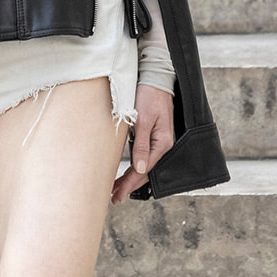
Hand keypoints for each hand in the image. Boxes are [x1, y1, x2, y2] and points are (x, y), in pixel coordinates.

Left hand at [111, 83, 173, 203]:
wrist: (155, 79)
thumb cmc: (149, 96)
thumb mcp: (142, 120)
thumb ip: (141, 145)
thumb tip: (140, 169)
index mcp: (162, 143)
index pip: (144, 170)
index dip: (129, 184)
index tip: (117, 195)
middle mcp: (162, 145)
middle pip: (145, 172)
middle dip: (129, 185)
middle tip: (114, 198)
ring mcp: (159, 142)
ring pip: (144, 166)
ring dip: (130, 178)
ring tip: (116, 189)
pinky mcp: (153, 137)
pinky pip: (144, 157)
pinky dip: (134, 167)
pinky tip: (126, 174)